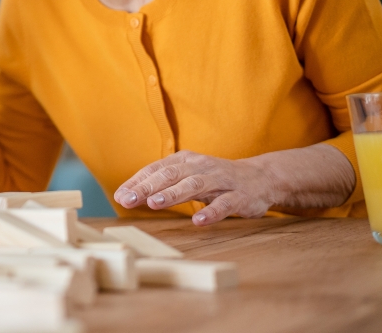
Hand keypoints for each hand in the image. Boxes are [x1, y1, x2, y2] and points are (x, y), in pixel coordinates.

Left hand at [113, 146, 355, 225]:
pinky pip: (224, 204)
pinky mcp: (239, 196)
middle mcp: (200, 166)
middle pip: (170, 175)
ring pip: (194, 185)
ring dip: (173, 194)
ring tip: (155, 203)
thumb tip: (128, 194)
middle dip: (148, 187)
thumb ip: (162, 184)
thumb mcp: (187, 176)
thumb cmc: (215, 179)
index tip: (120, 196)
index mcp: (185, 160)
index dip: (137, 182)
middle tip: (129, 200)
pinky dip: (211, 212)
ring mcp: (221, 180)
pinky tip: (198, 221)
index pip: (156, 169)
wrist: (261, 177)